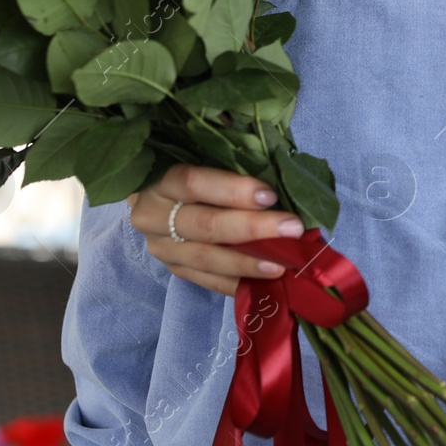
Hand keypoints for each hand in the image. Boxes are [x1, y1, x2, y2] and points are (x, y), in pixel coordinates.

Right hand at [126, 164, 305, 295]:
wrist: (160, 204)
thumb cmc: (197, 176)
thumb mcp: (205, 162)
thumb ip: (234, 168)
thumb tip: (277, 185)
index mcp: (162, 181)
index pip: (193, 183)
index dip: (233, 189)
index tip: (270, 196)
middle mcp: (154, 216)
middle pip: (205, 224)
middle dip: (252, 228)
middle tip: (291, 229)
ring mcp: (162, 247)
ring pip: (205, 258)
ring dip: (247, 262)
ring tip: (281, 264)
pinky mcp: (174, 269)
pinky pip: (207, 281)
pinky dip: (237, 282)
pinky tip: (264, 283)